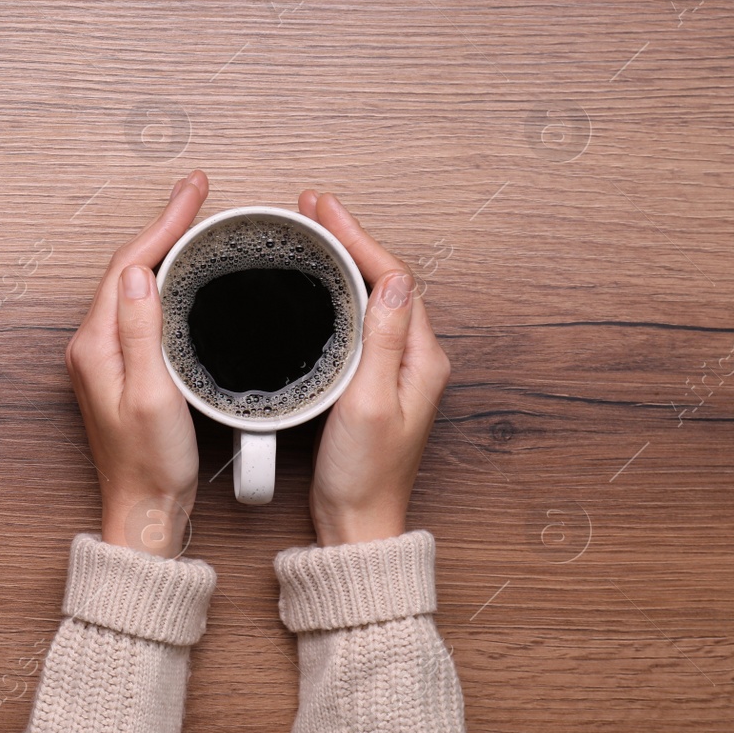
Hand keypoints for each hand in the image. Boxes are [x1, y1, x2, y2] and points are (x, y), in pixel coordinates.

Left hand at [66, 171, 209, 558]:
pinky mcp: (119, 371)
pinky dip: (162, 281)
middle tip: (199, 194)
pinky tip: (183, 277)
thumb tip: (137, 272)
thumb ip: (142, 330)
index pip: (128, 264)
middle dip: (164, 225)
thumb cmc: (151, 465)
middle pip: (126, 267)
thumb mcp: (153, 394)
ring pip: (132, 285)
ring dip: (162, 249)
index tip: (195, 191)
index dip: (164, 222)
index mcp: (95, 345)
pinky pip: (138, 308)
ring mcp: (103, 358)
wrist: (143, 512)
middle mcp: (91, 346)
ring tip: (194, 221)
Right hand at [299, 191, 450, 544]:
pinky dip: (339, 291)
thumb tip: (391, 280)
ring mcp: (396, 370)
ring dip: (345, 259)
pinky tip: (319, 286)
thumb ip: (381, 341)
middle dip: (350, 238)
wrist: (357, 523)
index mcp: (421, 359)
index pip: (392, 278)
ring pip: (373, 296)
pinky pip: (361, 320)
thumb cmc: (362, 474)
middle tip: (312, 209)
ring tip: (314, 232)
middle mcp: (415, 359)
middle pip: (385, 279)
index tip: (323, 211)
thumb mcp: (369, 402)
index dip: (357, 237)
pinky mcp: (374, 382)